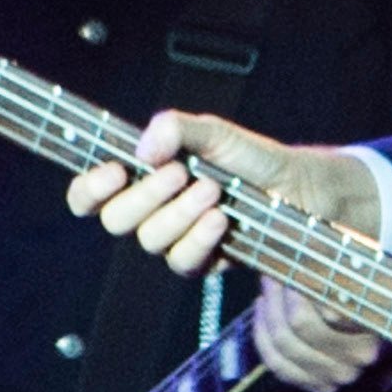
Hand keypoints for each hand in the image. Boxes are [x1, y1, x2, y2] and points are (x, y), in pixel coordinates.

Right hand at [66, 111, 386, 390]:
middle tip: (179, 173)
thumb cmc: (255, 159)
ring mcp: (176, 238)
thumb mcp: (217, 134)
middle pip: (114, 219)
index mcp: (144, 177)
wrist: (302, 189)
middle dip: (144, 196)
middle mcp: (153, 210)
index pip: (90, 194)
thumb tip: (143, 149)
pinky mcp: (202, 261)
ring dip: (178, 214)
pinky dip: (198, 239)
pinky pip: (182, 262)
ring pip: (149, 241)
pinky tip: (220, 220)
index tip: (115, 171)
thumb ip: (178, 129)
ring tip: (212, 191)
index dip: (89, 189)